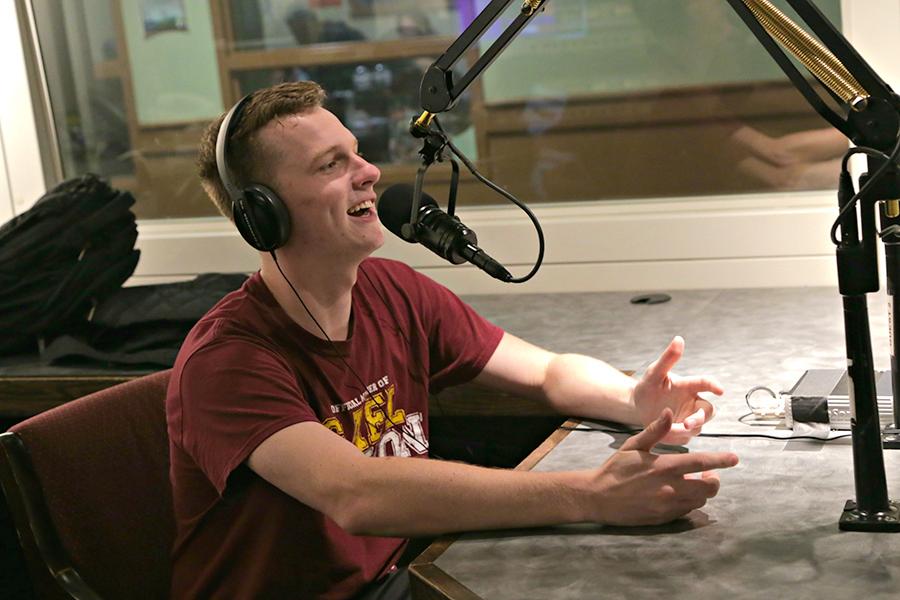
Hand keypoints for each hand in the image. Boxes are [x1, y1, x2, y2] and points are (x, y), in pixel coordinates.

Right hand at [590, 409, 738, 525]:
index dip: (720, 461)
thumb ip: (655, 430)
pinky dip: (689, 501)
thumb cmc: (615, 468)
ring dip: (701, 490)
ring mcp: (668, 506)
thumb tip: (669, 412)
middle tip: (706, 472)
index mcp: (664, 466)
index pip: (701, 462)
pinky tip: (678, 493)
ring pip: (700, 500)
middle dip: (714, 479)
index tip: (735, 458)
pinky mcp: (664, 518)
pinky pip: (687, 511)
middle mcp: (670, 488)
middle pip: (709, 488)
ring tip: (690, 481)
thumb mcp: (633, 445)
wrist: (598, 497)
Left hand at [631, 336, 722, 444]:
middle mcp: (693, 402)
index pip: (705, 383)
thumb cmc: (649, 385)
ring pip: (698, 427)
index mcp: (688, 386)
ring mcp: (689, 417)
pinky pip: (684, 437)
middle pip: (708, 411)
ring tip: (668, 431)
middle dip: (701, 418)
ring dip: (686, 430)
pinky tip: (663, 435)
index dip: (713, 386)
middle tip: (687, 423)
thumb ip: (667, 359)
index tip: (720, 390)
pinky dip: (676, 438)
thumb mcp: (654, 372)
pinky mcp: (682, 432)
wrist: (638, 405)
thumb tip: (678, 339)